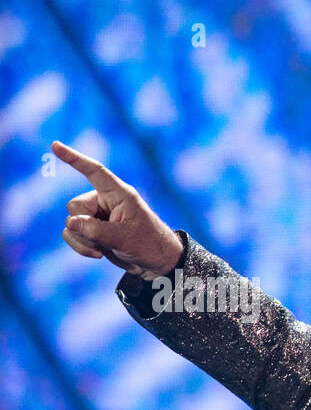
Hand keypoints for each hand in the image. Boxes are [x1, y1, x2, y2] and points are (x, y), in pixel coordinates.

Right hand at [53, 140, 183, 279]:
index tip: (55, 145)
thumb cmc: (149, 244)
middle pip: (75, 206)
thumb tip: (70, 223)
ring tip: (103, 249)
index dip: (75, 158)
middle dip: (83, 225)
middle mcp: (105, 201)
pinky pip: (72, 233)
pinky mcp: (93, 231)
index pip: (95, 171)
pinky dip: (81, 246)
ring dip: (83, 239)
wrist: (156, 264)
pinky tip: (98, 253)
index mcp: (119, 194)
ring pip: (71, 222)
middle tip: (105, 238)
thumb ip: (96, 230)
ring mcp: (97, 217)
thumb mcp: (124, 238)